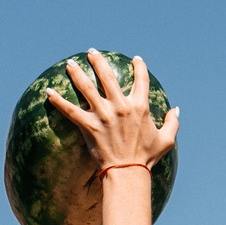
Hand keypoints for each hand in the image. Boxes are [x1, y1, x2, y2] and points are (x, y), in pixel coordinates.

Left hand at [46, 52, 180, 173]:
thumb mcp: (166, 139)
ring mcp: (103, 115)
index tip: (136, 59)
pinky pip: (70, 110)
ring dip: (77, 73)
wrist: (127, 172)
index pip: (141, 79)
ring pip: (86, 87)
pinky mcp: (89, 126)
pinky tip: (49, 91)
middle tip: (91, 52)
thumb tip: (176, 109)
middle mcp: (120, 106)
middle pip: (107, 76)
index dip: (139, 66)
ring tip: (69, 64)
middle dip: (98, 61)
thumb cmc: (146, 157)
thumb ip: (173, 122)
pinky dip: (58, 101)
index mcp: (140, 106)